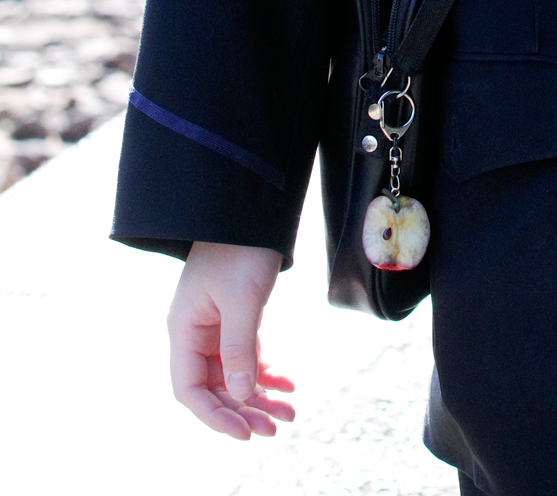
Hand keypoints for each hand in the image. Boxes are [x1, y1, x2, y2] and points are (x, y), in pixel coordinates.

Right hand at [167, 241, 291, 439]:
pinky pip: (247, 356)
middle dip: (244, 410)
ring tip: (289, 413)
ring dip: (259, 396)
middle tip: (277, 426)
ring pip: (234, 375)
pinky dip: (266, 372)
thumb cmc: (241, 246)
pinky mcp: (236, 318)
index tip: (244, 431)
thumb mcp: (242, 297)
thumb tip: (242, 395)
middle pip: (214, 387)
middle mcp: (195, 332)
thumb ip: (239, 347)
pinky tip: (287, 385)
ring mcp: (215, 326)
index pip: (189, 389)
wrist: (254, 207)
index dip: (214, 415)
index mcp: (184, 329)